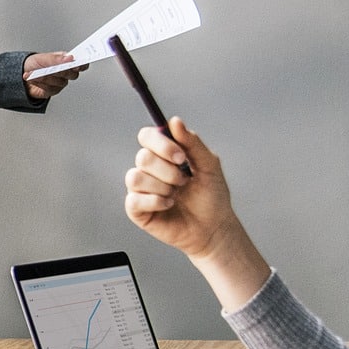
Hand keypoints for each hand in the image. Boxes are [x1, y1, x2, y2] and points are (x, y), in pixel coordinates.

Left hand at [23, 52, 83, 100]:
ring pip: (61, 82)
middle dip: (61, 72)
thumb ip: (57, 59)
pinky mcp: (53, 90)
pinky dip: (42, 84)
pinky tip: (35, 80)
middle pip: (73, 74)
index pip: (80, 63)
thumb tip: (70, 58)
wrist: (20, 74)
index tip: (77, 65)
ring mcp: (60, 82)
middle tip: (51, 69)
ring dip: (47, 78)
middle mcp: (65, 71)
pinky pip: (52, 89)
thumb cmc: (33, 63)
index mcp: (65, 60)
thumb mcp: (43, 58)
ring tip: (36, 74)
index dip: (82, 65)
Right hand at [123, 119, 238, 256]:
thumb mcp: (209, 164)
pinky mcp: (137, 209)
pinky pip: (134, 199)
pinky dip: (156, 201)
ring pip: (136, 178)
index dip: (160, 144)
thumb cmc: (212, 197)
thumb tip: (175, 121)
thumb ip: (192, 142)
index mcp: (163, 155)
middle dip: (168, 171)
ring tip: (176, 195)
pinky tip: (169, 205)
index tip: (181, 157)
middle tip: (184, 181)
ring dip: (162, 187)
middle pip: (143, 157)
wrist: (214, 228)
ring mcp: (141, 189)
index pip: (147, 136)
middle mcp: (149, 169)